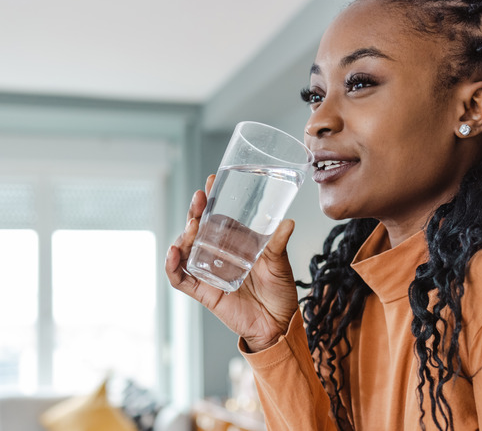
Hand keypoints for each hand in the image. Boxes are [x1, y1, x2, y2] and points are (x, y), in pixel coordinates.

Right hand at [165, 175, 299, 351]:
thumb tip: (287, 222)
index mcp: (235, 243)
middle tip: (199, 198)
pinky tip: (174, 253)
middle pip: (198, 229)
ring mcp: (208, 272)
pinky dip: (172, 266)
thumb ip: (279, 244)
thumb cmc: (280, 292)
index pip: (218, 217)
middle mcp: (218, 255)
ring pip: (185, 250)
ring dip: (184, 235)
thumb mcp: (280, 264)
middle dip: (195, 212)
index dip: (212, 200)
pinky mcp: (203, 291)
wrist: (278, 324)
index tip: (213, 180)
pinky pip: (180, 278)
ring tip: (192, 226)